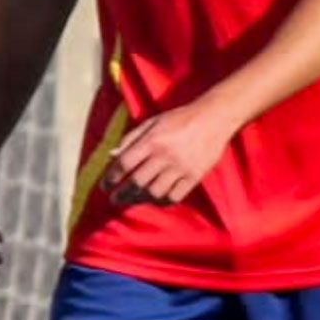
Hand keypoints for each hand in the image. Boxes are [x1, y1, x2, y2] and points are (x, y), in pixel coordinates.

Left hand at [101, 100, 236, 205]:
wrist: (214, 118)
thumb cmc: (180, 118)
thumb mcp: (153, 122)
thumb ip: (132, 137)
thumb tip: (112, 155)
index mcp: (152, 140)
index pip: (124, 163)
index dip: (111, 177)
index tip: (105, 186)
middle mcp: (164, 155)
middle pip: (137, 182)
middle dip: (122, 194)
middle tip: (115, 199)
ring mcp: (181, 167)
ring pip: (155, 192)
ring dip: (141, 199)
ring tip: (134, 200)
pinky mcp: (195, 176)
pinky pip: (175, 196)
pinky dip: (163, 201)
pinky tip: (157, 199)